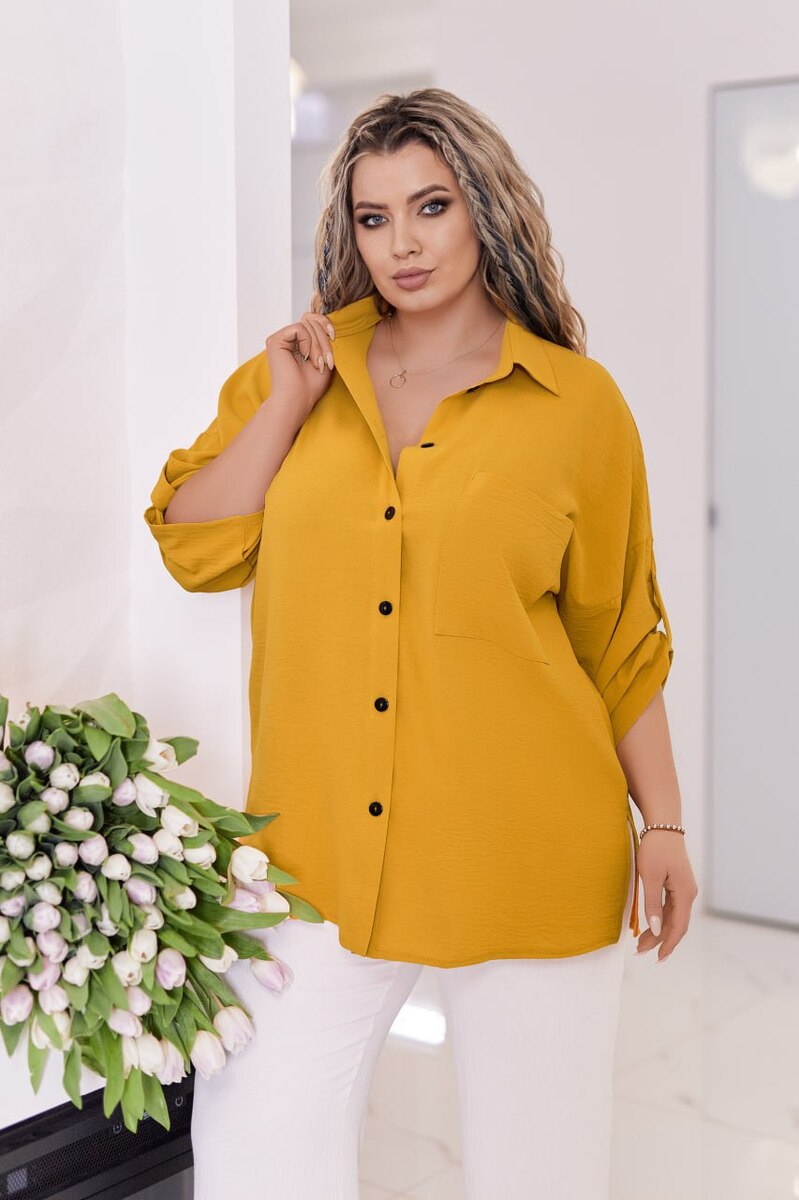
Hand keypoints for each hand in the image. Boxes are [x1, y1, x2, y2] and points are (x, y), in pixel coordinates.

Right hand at [264, 310, 336, 421]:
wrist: (297, 400)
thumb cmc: (311, 385)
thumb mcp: (324, 357)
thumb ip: (324, 337)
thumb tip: (328, 318)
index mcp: (298, 341)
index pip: (313, 319)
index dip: (326, 324)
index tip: (334, 338)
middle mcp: (287, 338)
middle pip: (312, 320)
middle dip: (324, 341)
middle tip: (327, 362)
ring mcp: (280, 339)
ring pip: (307, 324)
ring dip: (318, 345)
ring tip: (318, 364)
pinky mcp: (275, 340)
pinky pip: (299, 328)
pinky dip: (308, 342)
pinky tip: (305, 357)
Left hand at [635, 831, 698, 961]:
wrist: (663, 826)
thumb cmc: (655, 848)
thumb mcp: (650, 876)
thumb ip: (653, 904)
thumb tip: (656, 929)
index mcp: (685, 893)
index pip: (678, 927)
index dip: (668, 944)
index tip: (657, 958)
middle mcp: (688, 894)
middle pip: (676, 925)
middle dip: (659, 941)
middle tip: (640, 952)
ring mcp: (685, 890)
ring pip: (674, 918)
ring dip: (659, 931)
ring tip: (641, 943)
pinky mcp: (678, 885)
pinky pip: (672, 908)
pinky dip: (661, 919)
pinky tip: (651, 926)